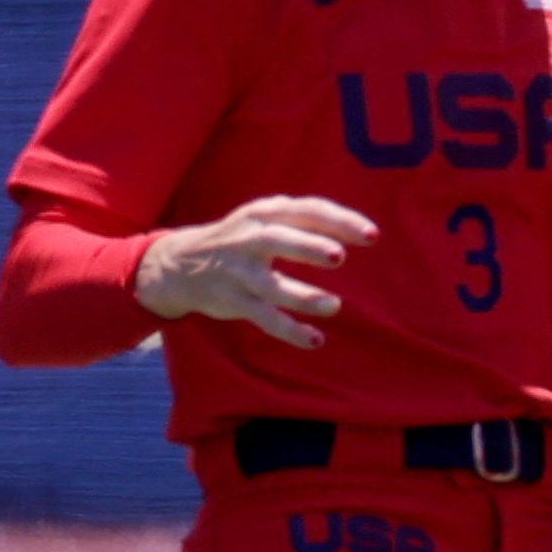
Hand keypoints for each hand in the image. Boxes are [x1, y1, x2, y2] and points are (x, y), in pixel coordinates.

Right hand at [133, 195, 372, 348]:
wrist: (179, 264)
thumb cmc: (242, 238)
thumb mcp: (266, 217)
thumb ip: (307, 218)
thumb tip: (362, 230)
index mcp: (264, 214)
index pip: (305, 211)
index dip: (339, 221)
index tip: (372, 236)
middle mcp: (248, 239)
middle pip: (277, 240)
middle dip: (307, 247)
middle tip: (339, 257)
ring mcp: (238, 272)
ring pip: (270, 285)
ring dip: (302, 296)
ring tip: (334, 306)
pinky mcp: (232, 300)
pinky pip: (263, 317)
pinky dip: (288, 329)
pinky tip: (314, 340)